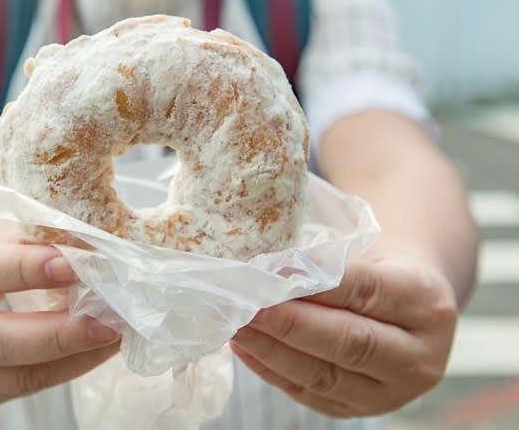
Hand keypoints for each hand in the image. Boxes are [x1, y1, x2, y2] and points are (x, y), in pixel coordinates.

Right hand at [0, 217, 119, 406]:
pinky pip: (18, 389)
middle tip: (107, 318)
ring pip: (9, 375)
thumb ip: (10, 235)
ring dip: (69, 359)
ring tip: (112, 336)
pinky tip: (92, 351)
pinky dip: (62, 371)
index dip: (24, 269)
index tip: (72, 264)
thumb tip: (75, 238)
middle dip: (56, 332)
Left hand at [231, 255, 457, 417]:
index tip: (273, 270)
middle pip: (350, 342)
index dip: (318, 283)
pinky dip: (272, 370)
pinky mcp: (358, 410)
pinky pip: (309, 394)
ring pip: (326, 377)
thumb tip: (272, 269)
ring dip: (273, 351)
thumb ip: (330, 263)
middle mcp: (419, 357)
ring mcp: (392, 393)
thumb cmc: (380, 272)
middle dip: (291, 324)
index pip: (368, 291)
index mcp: (427, 304)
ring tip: (238, 326)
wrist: (408, 312)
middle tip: (248, 306)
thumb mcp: (371, 255)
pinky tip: (245, 348)